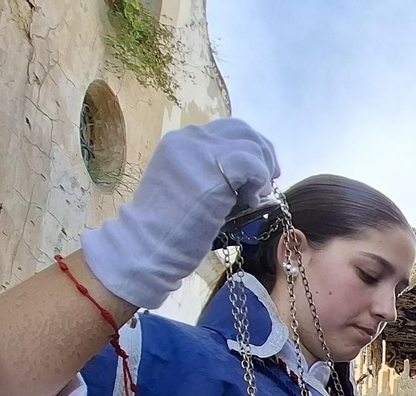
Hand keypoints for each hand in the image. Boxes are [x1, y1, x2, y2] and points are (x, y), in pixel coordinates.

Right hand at [80, 118, 279, 308]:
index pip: (227, 130)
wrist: (146, 246)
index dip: (250, 148)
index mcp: (179, 142)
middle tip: (268, 180)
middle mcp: (188, 139)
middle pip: (242, 130)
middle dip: (263, 154)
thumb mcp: (187, 186)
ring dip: (262, 171)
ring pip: (251, 146)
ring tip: (255, 196)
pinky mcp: (211, 173)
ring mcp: (199, 153)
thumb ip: (210, 171)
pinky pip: (252, 164)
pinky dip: (259, 182)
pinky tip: (250, 201)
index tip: (259, 172)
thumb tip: (249, 170)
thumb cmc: (169, 227)